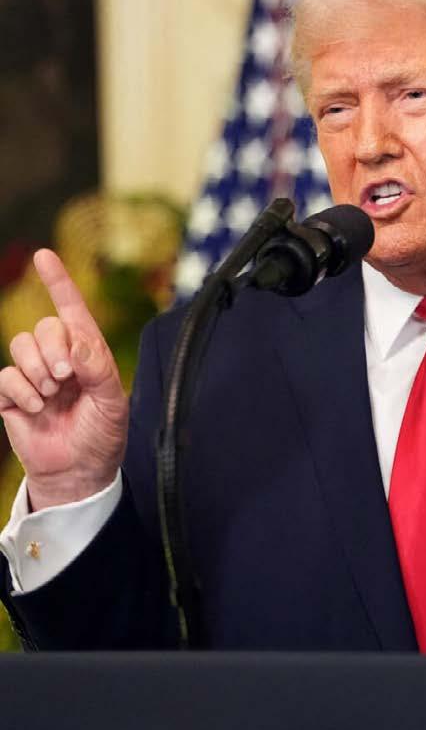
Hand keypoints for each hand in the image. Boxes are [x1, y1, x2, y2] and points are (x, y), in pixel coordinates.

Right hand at [0, 249, 128, 510]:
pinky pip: (5, 376)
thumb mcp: (112, 402)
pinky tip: (35, 408)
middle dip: (53, 348)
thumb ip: (98, 368)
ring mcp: (34, 376)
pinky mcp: (12, 396)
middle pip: (44, 327)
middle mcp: (59, 358)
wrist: (79, 473)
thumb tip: (75, 343)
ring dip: (37, 369)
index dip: (58, 282)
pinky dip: (22, 391)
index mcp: (87, 354)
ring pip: (20, 345)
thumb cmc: (102, 437)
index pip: (72, 310)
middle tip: (65, 378)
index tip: (44, 256)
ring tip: (51, 394)